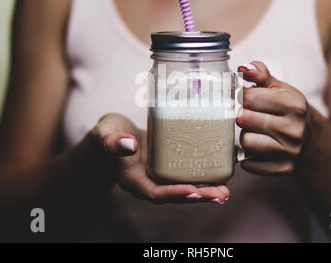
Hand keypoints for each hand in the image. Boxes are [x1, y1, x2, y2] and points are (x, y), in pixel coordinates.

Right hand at [83, 113, 229, 203]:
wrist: (112, 135)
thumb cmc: (107, 134)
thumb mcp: (105, 133)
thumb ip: (112, 141)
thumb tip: (128, 145)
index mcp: (133, 179)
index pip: (155, 193)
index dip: (174, 194)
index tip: (193, 190)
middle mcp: (148, 182)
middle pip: (175, 195)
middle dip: (199, 196)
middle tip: (221, 195)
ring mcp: (159, 176)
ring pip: (184, 187)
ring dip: (205, 191)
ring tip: (225, 190)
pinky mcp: (168, 166)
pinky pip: (186, 174)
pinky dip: (202, 176)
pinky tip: (219, 173)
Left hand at [236, 62, 311, 174]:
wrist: (312, 139)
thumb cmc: (290, 109)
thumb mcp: (279, 87)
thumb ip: (260, 74)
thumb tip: (242, 68)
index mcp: (293, 104)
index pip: (249, 97)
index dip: (240, 96)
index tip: (242, 97)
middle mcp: (294, 128)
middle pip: (245, 120)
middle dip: (241, 115)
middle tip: (246, 114)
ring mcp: (290, 151)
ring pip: (246, 142)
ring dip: (245, 135)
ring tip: (252, 130)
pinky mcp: (284, 168)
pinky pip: (251, 164)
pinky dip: (248, 157)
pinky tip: (256, 147)